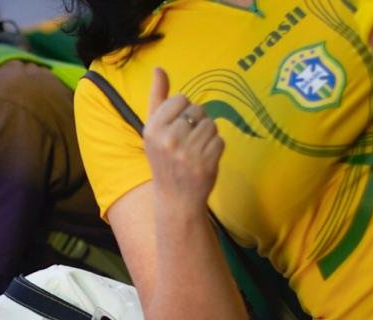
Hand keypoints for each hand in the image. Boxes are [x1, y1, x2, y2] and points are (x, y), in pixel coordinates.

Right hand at [143, 68, 223, 208]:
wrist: (175, 198)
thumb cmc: (164, 159)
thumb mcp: (154, 130)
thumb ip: (157, 98)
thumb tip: (158, 69)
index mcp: (152, 129)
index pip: (181, 99)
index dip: (183, 111)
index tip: (176, 128)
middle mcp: (167, 139)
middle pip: (198, 110)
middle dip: (196, 123)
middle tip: (185, 143)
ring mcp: (187, 152)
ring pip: (211, 124)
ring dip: (207, 136)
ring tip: (194, 151)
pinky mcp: (205, 161)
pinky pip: (220, 139)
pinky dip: (215, 148)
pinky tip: (203, 160)